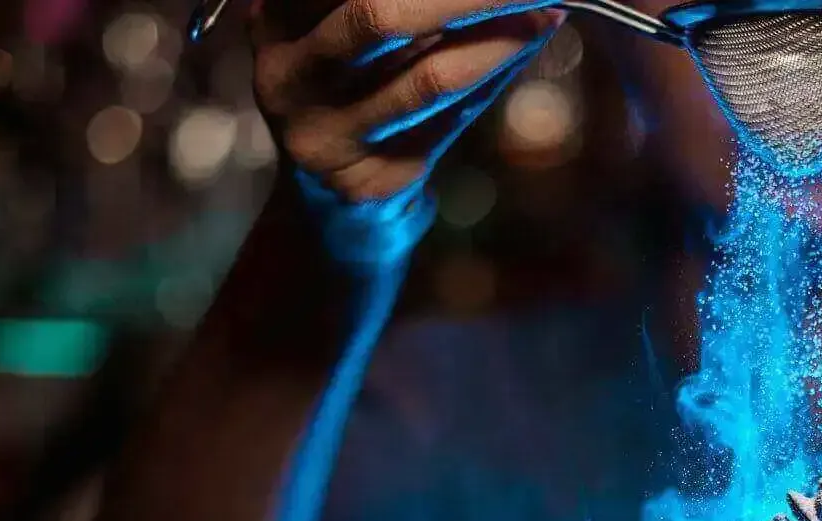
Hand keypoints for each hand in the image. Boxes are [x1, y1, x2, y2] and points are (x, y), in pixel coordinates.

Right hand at [251, 0, 562, 206]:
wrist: (331, 199)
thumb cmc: (352, 87)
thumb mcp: (339, 28)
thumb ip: (396, 3)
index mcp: (276, 22)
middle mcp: (287, 76)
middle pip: (381, 17)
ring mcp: (324, 136)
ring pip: (428, 79)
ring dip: (499, 40)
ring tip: (546, 11)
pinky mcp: (369, 181)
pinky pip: (448, 121)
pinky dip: (493, 78)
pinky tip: (525, 46)